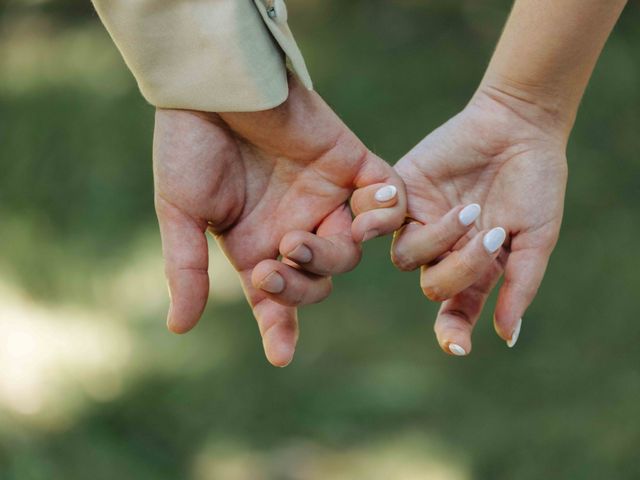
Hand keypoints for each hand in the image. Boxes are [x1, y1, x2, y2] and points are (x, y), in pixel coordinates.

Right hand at [153, 77, 405, 365]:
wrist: (214, 83)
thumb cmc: (190, 144)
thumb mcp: (181, 212)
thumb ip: (187, 268)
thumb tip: (178, 327)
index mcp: (255, 244)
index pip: (276, 299)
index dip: (279, 328)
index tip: (281, 355)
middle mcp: (294, 227)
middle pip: (319, 281)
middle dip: (298, 286)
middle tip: (272, 266)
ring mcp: (326, 199)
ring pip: (352, 250)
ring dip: (331, 255)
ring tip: (299, 240)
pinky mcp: (352, 165)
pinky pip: (385, 199)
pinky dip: (385, 212)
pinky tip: (368, 210)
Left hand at [392, 87, 567, 354]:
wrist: (517, 127)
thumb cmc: (534, 184)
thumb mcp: (535, 237)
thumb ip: (519, 285)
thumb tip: (506, 337)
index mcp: (475, 268)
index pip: (456, 312)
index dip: (453, 333)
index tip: (456, 348)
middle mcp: (444, 251)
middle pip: (432, 287)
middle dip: (461, 269)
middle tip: (490, 235)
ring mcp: (420, 223)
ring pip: (405, 258)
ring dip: (438, 240)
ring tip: (469, 210)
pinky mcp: (401, 193)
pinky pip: (378, 218)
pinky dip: (386, 216)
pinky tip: (407, 201)